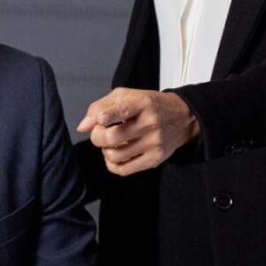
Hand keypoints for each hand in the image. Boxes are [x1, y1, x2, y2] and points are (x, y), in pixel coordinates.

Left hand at [77, 88, 198, 175]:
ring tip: (111, 143)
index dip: (99, 117)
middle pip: (110, 138)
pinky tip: (116, 154)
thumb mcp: (126, 95)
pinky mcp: (155, 159)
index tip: (98, 120)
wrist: (182, 117)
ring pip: (114, 156)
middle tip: (100, 132)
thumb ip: (100, 107)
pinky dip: (112, 164)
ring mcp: (154, 143)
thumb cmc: (150, 105)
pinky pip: (124, 169)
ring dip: (105, 150)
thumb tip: (83, 126)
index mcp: (142, 103)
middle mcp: (150, 123)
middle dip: (96, 137)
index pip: (117, 111)